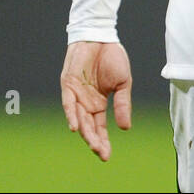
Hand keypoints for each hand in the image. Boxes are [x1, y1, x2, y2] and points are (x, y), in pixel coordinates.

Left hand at [61, 41, 132, 161]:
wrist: (101, 37)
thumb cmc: (112, 57)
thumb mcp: (123, 83)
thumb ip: (123, 104)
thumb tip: (125, 127)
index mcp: (98, 103)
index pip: (99, 127)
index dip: (103, 141)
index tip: (107, 155)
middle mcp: (85, 102)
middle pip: (88, 126)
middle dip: (94, 141)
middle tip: (101, 153)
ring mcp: (76, 94)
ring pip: (78, 118)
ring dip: (84, 132)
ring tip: (92, 144)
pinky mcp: (68, 84)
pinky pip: (68, 103)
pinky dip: (71, 114)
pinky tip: (75, 126)